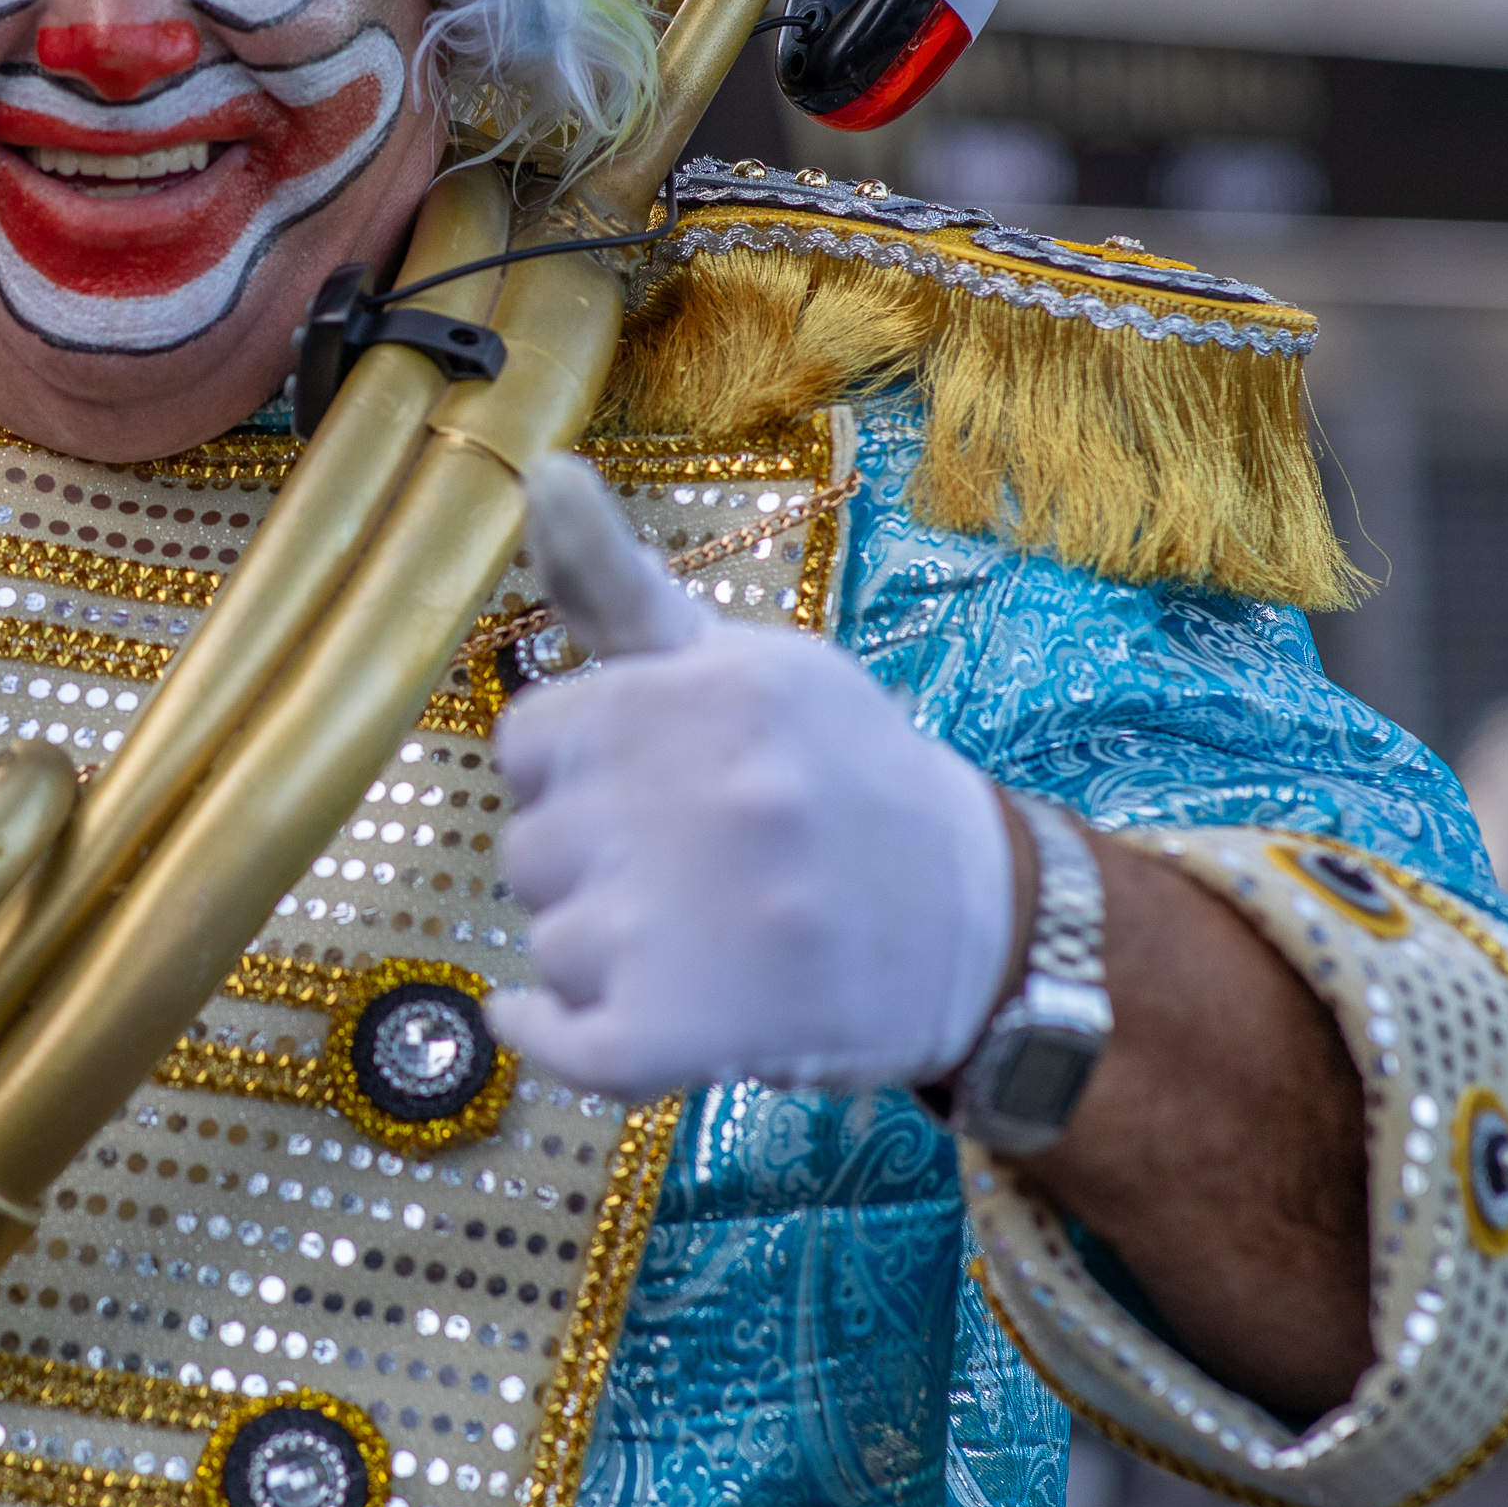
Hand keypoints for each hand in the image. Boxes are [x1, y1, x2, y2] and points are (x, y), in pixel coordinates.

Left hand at [481, 454, 1018, 1099]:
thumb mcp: (747, 662)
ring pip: (548, 943)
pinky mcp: (694, 1028)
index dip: (579, 776)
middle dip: (590, 865)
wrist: (978, 927)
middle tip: (696, 871)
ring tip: (700, 939)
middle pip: (529, 848)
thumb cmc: (842, 778)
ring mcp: (701, 920)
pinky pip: (560, 1040)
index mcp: (709, 692)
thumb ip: (619, 582)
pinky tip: (567, 1017)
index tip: (655, 790)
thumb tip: (543, 466)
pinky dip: (546, 1036)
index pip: (530, 744)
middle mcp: (709, 795)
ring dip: (598, 954)